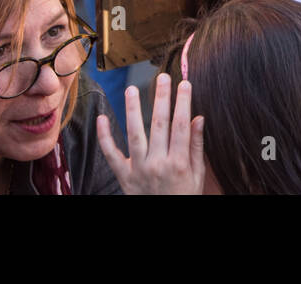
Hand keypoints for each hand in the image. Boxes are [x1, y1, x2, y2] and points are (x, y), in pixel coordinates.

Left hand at [96, 74, 205, 194]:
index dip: (183, 103)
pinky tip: (102, 118)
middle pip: (159, 124)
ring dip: (133, 110)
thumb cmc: (184, 197)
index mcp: (178, 163)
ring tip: (133, 89)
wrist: (165, 223)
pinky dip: (104, 137)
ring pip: (134, 134)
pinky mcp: (124, 176)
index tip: (185, 84)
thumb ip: (196, 147)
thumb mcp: (197, 176)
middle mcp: (157, 164)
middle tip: (163, 78)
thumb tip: (198, 118)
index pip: (181, 126)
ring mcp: (138, 169)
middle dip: (162, 98)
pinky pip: (111, 154)